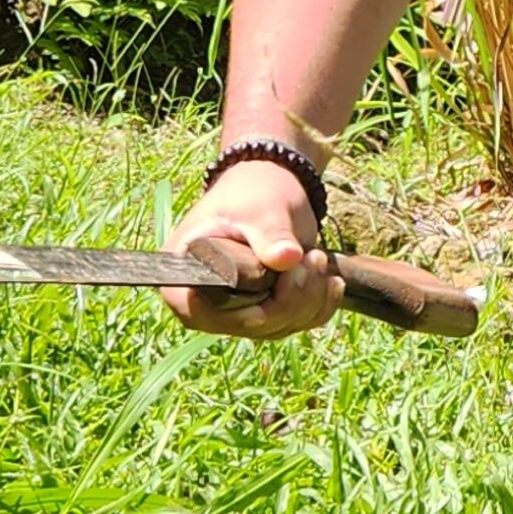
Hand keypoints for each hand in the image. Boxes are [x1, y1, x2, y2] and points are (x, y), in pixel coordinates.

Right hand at [160, 158, 342, 338]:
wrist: (270, 186)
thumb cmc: (253, 192)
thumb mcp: (259, 207)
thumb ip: (269, 233)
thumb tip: (286, 257)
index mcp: (182, 278)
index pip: (209, 314)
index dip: (251, 306)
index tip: (286, 273)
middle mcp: (202, 304)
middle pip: (251, 325)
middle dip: (292, 296)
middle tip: (313, 256)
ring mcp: (234, 313)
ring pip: (279, 327)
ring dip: (310, 297)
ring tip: (318, 256)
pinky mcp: (262, 313)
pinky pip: (295, 324)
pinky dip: (319, 304)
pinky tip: (330, 280)